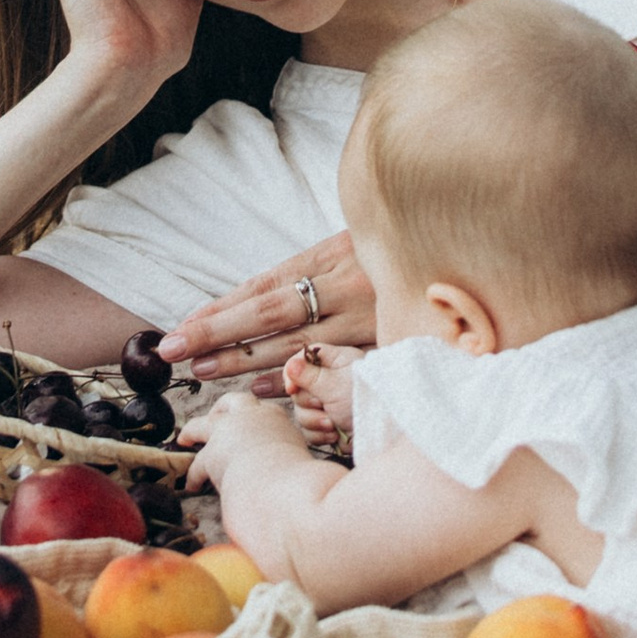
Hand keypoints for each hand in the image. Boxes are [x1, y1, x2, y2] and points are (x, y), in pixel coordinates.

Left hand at [161, 231, 373, 382]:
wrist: (460, 250)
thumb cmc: (392, 251)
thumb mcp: (347, 247)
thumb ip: (304, 273)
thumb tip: (238, 301)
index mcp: (335, 254)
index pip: (265, 286)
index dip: (221, 308)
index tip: (181, 326)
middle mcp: (352, 286)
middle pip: (273, 314)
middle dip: (219, 334)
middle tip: (176, 350)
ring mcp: (373, 319)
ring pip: (299, 347)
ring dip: (246, 362)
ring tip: (205, 371)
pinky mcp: (391, 347)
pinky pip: (335, 370)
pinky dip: (295, 380)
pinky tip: (261, 389)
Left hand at [183, 384, 302, 486]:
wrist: (288, 491)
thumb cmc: (296, 485)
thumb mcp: (296, 460)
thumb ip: (281, 457)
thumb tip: (274, 470)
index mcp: (276, 418)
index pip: (259, 410)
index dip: (249, 418)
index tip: (245, 428)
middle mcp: (252, 416)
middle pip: (231, 401)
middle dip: (219, 410)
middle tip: (213, 420)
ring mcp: (230, 430)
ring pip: (201, 425)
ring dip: (191, 432)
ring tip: (185, 440)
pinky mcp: (213, 452)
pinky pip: (197, 463)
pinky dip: (193, 474)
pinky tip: (193, 484)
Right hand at [281, 340, 361, 445]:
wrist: (386, 433)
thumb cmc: (366, 400)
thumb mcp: (336, 384)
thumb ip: (310, 376)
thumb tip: (290, 365)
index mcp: (335, 362)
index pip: (303, 359)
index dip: (293, 373)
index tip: (293, 388)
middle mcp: (331, 382)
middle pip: (299, 390)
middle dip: (310, 403)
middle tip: (325, 405)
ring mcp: (330, 405)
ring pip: (302, 412)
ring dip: (315, 421)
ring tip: (333, 423)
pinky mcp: (331, 426)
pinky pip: (310, 430)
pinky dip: (320, 435)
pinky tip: (335, 434)